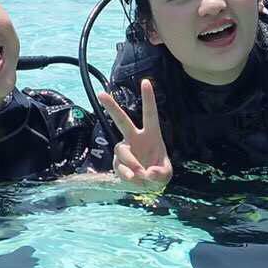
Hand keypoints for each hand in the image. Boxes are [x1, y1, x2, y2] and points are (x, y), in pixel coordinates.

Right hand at [97, 79, 172, 193]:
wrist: (148, 186)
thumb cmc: (158, 173)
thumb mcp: (166, 174)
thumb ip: (160, 173)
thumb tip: (148, 172)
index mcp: (152, 135)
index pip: (150, 114)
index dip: (148, 98)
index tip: (145, 81)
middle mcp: (135, 138)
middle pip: (121, 120)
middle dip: (111, 107)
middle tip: (101, 94)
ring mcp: (125, 150)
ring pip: (121, 150)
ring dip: (130, 161)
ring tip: (139, 173)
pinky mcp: (118, 163)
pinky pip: (119, 166)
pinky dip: (126, 174)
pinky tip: (132, 178)